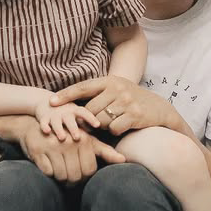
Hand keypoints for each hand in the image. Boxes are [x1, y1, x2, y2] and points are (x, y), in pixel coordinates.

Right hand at [16, 117, 123, 184]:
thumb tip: (124, 159)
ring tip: (61, 175)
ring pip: (61, 175)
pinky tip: (50, 169)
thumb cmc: (68, 138)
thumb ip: (105, 151)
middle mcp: (69, 142)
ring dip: (61, 179)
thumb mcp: (88, 142)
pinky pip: (47, 172)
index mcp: (83, 140)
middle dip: (73, 181)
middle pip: (75, 175)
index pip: (89, 170)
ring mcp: (52, 146)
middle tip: (70, 180)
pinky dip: (49, 174)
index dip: (85, 177)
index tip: (81, 175)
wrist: (36, 127)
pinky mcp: (38, 150)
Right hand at [38, 99, 100, 141]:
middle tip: (77, 137)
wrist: (47, 103)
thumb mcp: (79, 119)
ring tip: (62, 138)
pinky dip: (44, 126)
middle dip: (74, 128)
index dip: (91, 118)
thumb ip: (89, 129)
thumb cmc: (69, 116)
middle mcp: (66, 113)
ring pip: (57, 122)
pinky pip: (43, 121)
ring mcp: (54, 115)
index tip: (97, 125)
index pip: (85, 114)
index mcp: (77, 112)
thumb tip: (108, 147)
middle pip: (70, 120)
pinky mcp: (44, 117)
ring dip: (60, 129)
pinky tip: (46, 132)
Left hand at [51, 76, 175, 136]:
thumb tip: (69, 105)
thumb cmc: (131, 100)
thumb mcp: (115, 90)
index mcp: (109, 80)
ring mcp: (127, 101)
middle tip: (96, 123)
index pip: (82, 87)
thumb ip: (96, 95)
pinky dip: (115, 130)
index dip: (65, 95)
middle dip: (90, 119)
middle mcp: (118, 88)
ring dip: (103, 126)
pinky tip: (123, 126)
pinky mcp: (135, 115)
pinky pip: (114, 128)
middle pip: (90, 110)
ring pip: (101, 121)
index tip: (50, 103)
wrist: (160, 108)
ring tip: (113, 121)